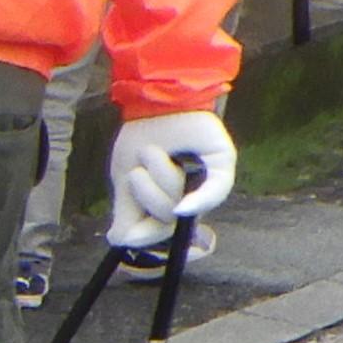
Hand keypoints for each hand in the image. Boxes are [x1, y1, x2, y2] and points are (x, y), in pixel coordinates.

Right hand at [105, 111, 235, 245]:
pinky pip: (213, 194)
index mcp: (166, 204)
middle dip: (146, 194)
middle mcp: (188, 200)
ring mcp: (206, 188)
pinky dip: (197, 202)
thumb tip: (120, 242)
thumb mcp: (123, 180)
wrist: (157, 100)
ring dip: (157, 175)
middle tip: (142, 169)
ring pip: (176, 206)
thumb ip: (124, 213)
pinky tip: (183, 209)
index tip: (132, 237)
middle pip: (161, 222)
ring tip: (158, 153)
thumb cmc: (142, 137)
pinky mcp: (222, 169)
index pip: (156, 237)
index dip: (146, 239)